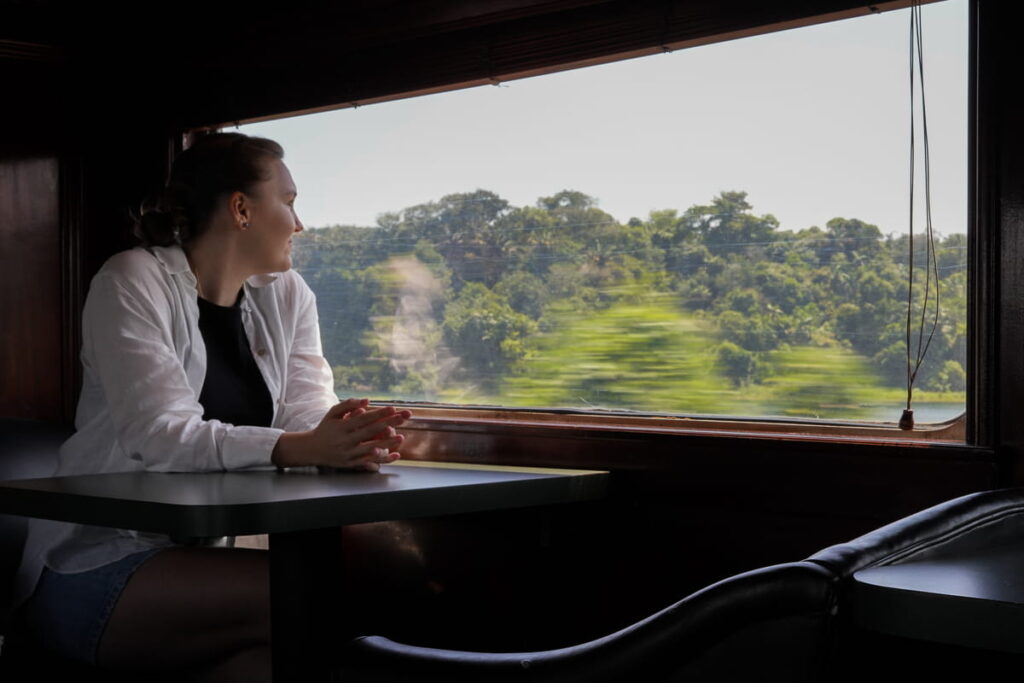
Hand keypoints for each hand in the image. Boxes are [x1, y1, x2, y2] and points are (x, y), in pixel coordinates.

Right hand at [272, 398, 411, 470]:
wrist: (311, 450)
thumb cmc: (325, 428)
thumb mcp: (332, 413)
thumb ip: (348, 405)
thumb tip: (367, 400)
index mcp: (342, 427)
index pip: (364, 418)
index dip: (379, 413)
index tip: (393, 408)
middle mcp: (345, 440)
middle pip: (370, 431)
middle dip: (388, 423)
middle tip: (403, 417)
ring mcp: (348, 453)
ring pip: (371, 448)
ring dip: (387, 443)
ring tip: (401, 437)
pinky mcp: (351, 464)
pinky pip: (370, 462)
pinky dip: (383, 459)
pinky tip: (395, 455)